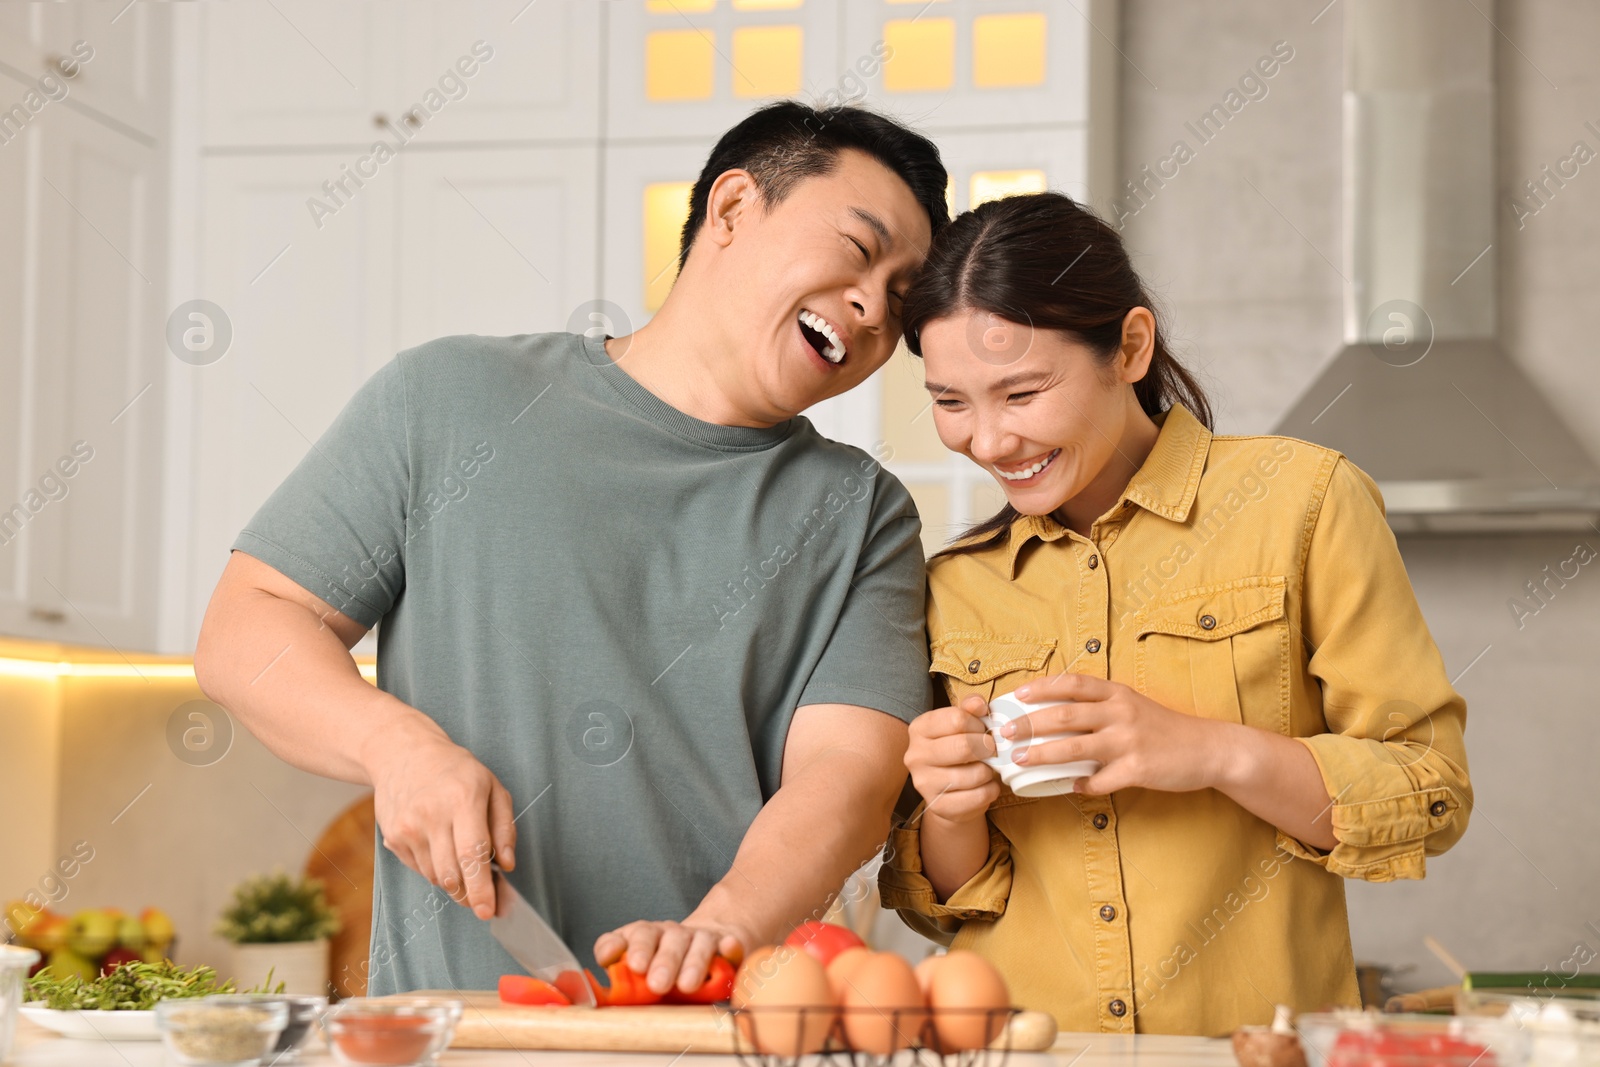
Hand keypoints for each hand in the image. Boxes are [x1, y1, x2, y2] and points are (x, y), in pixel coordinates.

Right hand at [363, 722, 516, 919]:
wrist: (402, 754)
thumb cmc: (455, 770)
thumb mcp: (493, 787)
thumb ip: (504, 828)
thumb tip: (506, 865)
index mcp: (462, 799)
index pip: (472, 855)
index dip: (481, 888)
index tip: (488, 910)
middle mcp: (431, 816)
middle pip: (452, 874)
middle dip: (470, 895)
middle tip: (483, 900)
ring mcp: (408, 828)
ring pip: (435, 877)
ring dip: (454, 883)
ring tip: (465, 868)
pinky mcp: (393, 838)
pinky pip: (420, 870)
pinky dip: (436, 870)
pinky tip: (442, 850)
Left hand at [594, 917, 749, 995]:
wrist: (715, 945)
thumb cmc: (673, 969)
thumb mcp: (647, 979)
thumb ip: (627, 986)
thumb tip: (607, 1000)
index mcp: (645, 938)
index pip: (625, 936)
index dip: (615, 946)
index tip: (608, 959)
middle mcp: (669, 934)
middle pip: (659, 937)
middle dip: (657, 960)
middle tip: (655, 984)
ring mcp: (700, 936)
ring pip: (695, 942)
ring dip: (692, 962)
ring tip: (687, 985)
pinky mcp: (729, 944)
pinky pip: (731, 945)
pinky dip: (730, 948)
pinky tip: (728, 948)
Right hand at [904, 696, 1000, 823]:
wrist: (949, 793)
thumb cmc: (957, 752)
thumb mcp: (960, 725)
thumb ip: (970, 709)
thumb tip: (979, 704)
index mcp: (919, 729)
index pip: (956, 719)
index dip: (978, 724)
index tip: (982, 730)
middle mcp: (915, 755)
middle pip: (964, 746)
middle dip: (987, 748)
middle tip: (991, 750)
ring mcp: (924, 783)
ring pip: (974, 774)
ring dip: (989, 771)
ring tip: (987, 769)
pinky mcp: (939, 806)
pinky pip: (978, 796)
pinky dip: (990, 790)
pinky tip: (985, 786)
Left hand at [1009, 673, 1232, 793]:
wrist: (1210, 749)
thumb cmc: (1166, 728)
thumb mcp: (1134, 705)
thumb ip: (1102, 707)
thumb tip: (1059, 714)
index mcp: (1118, 694)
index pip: (1072, 684)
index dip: (1041, 687)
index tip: (1016, 694)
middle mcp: (1121, 712)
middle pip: (1064, 714)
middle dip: (1029, 724)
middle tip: (1004, 733)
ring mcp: (1129, 741)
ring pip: (1074, 747)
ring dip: (1042, 754)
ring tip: (1019, 761)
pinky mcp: (1138, 769)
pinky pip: (1100, 780)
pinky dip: (1082, 784)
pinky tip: (1072, 786)